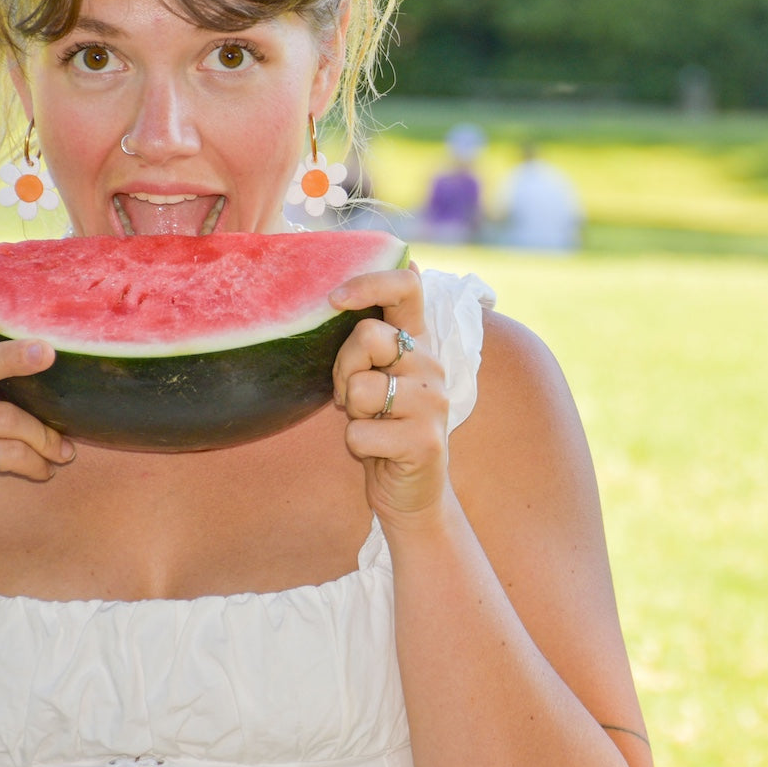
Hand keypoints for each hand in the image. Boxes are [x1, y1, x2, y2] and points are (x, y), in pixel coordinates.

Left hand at [330, 265, 451, 525]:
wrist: (411, 493)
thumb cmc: (382, 428)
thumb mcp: (375, 375)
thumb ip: (370, 336)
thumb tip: (381, 272)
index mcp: (418, 342)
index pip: (406, 287)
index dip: (368, 282)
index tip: (334, 300)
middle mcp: (432, 364)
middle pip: (368, 336)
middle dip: (343, 368)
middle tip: (351, 397)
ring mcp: (433, 402)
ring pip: (360, 388)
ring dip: (351, 414)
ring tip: (372, 425)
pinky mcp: (426, 440)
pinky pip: (360, 433)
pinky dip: (357, 447)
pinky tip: (379, 453)